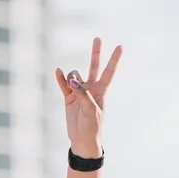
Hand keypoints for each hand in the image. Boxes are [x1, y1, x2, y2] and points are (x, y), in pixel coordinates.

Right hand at [53, 37, 121, 159]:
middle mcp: (91, 88)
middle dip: (96, 52)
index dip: (114, 59)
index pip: (109, 72)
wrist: (82, 139)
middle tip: (98, 38)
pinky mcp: (68, 97)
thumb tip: (72, 80)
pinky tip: (58, 71)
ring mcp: (79, 91)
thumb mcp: (91, 110)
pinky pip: (63, 84)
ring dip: (72, 77)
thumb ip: (83, 93)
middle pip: (94, 66)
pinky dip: (60, 78)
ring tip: (72, 88)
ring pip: (75, 75)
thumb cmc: (92, 126)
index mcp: (101, 91)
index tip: (120, 46)